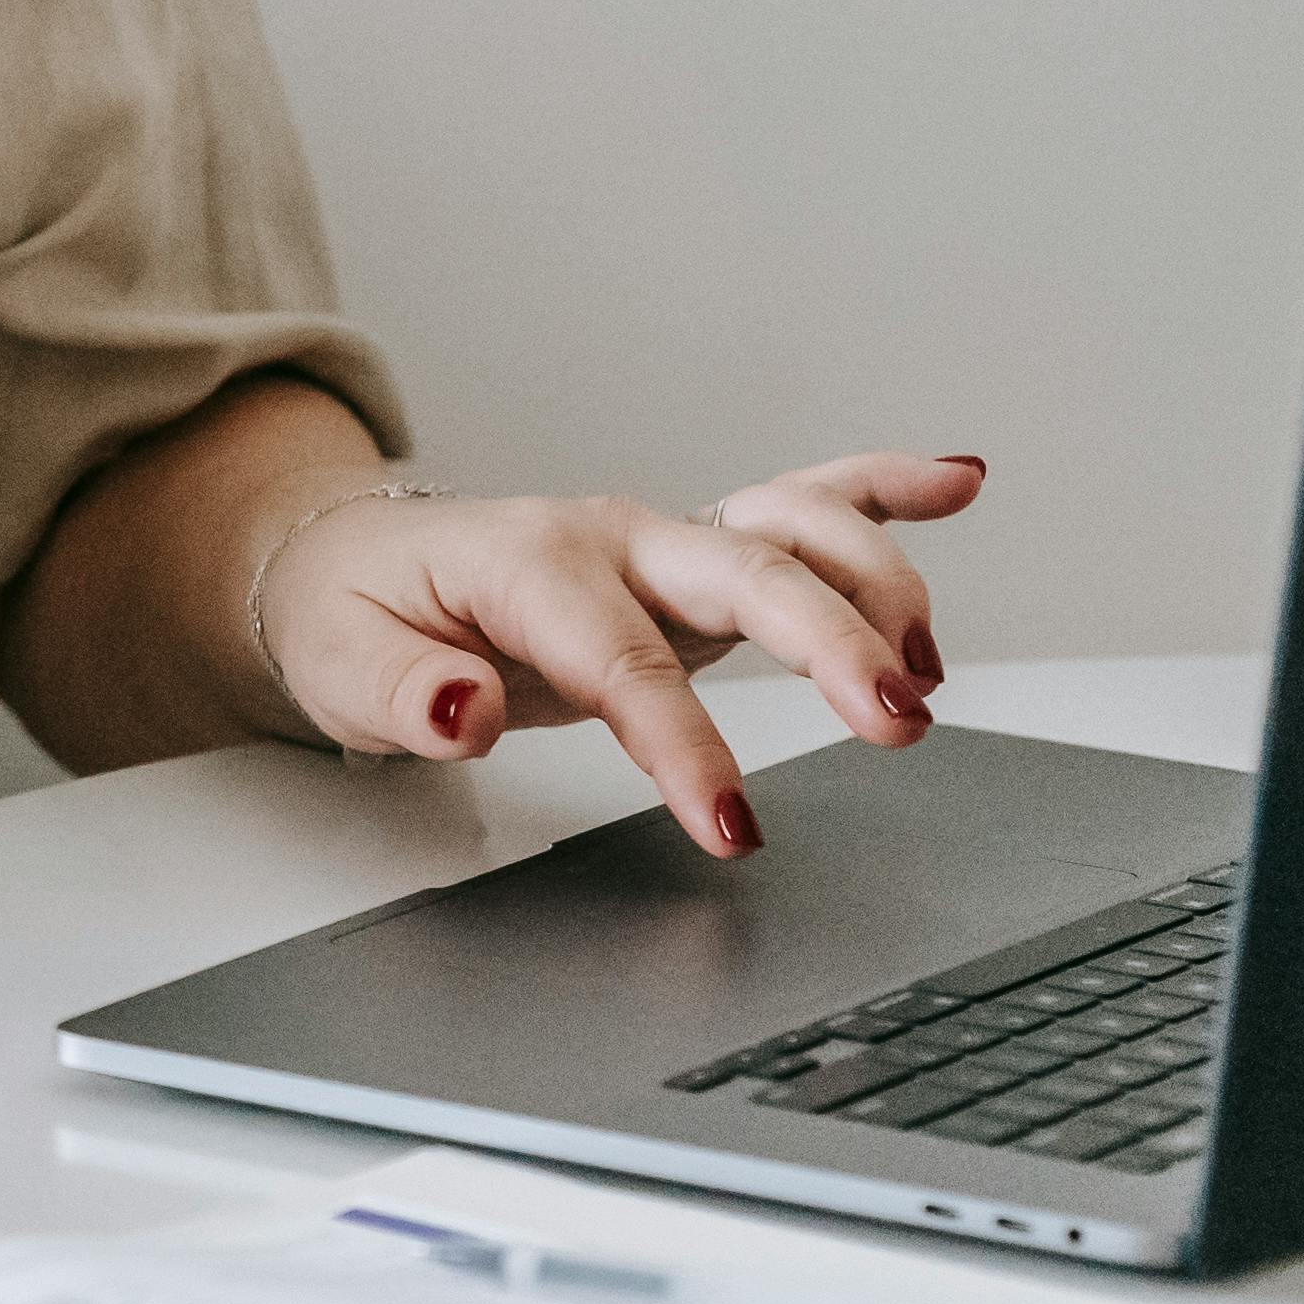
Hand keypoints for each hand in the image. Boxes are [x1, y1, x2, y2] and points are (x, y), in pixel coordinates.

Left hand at [254, 453, 987, 854]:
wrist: (349, 561)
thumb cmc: (352, 612)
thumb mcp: (341, 662)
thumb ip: (405, 692)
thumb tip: (466, 714)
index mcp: (527, 564)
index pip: (624, 660)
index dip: (685, 743)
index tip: (734, 823)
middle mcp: (613, 539)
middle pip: (743, 573)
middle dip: (832, 642)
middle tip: (898, 722)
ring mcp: (663, 540)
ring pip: (792, 529)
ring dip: (876, 584)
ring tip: (929, 669)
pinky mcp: (696, 555)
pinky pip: (803, 501)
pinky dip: (884, 486)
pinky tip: (962, 480)